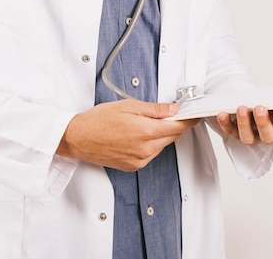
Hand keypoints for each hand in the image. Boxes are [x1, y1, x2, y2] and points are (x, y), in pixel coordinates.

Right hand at [56, 99, 199, 171]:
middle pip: (172, 136)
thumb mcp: (128, 106)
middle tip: (169, 113)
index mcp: (146, 132)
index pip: (178, 127)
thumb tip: (174, 109)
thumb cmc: (98, 120)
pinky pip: (151, 153)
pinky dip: (150, 144)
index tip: (195, 115)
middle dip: (173, 125)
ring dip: (161, 134)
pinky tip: (137, 135)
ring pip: (162, 145)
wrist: (77, 138)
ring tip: (144, 123)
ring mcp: (140, 160)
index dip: (189, 120)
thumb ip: (154, 109)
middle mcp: (145, 149)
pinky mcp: (134, 166)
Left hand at [215, 99, 272, 144]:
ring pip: (247, 136)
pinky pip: (229, 131)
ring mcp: (250, 134)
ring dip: (243, 123)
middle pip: (266, 134)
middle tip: (258, 108)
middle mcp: (266, 132)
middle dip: (262, 122)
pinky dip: (225, 123)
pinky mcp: (234, 132)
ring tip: (242, 108)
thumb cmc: (272, 105)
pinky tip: (221, 113)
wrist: (251, 108)